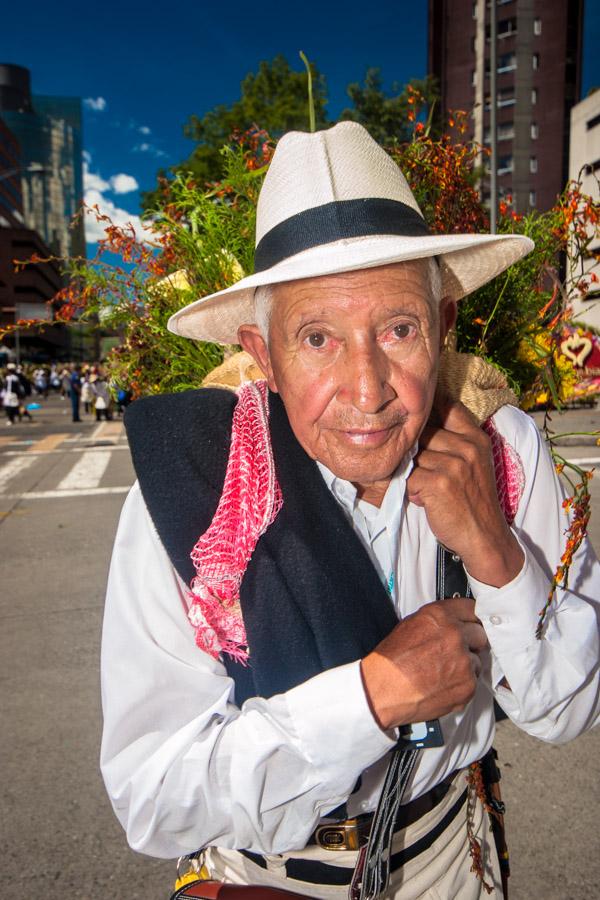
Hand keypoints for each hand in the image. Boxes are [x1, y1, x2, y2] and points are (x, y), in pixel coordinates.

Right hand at [360, 598, 487, 729]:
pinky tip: (443, 684)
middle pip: (480, 634)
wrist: (382, 690)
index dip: (472, 618)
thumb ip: (437, 621)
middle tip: (456, 651)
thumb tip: (453, 621)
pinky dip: (462, 684)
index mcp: (439, 616)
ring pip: (477, 660)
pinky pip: (473, 681)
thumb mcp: (409, 625)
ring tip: (443, 672)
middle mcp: (454, 635)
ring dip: (466, 665)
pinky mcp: (467, 685)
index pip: (471, 608)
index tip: (473, 623)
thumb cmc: (390, 662)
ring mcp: (463, 661)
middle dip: (471, 642)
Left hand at [406, 398, 522, 586]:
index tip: (411, 410)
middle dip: (413, 449)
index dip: (425, 407)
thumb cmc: (471, 500)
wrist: (484, 537)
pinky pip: (408, 477)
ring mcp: (454, 464)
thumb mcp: (471, 463)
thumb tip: (415, 421)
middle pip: (422, 431)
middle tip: (420, 469)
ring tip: (423, 487)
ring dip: (411, 472)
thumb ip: (452, 440)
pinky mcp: (440, 483)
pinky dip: (410, 490)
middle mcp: (467, 446)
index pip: (447, 405)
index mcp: (476, 437)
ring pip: (412, 454)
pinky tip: (423, 499)